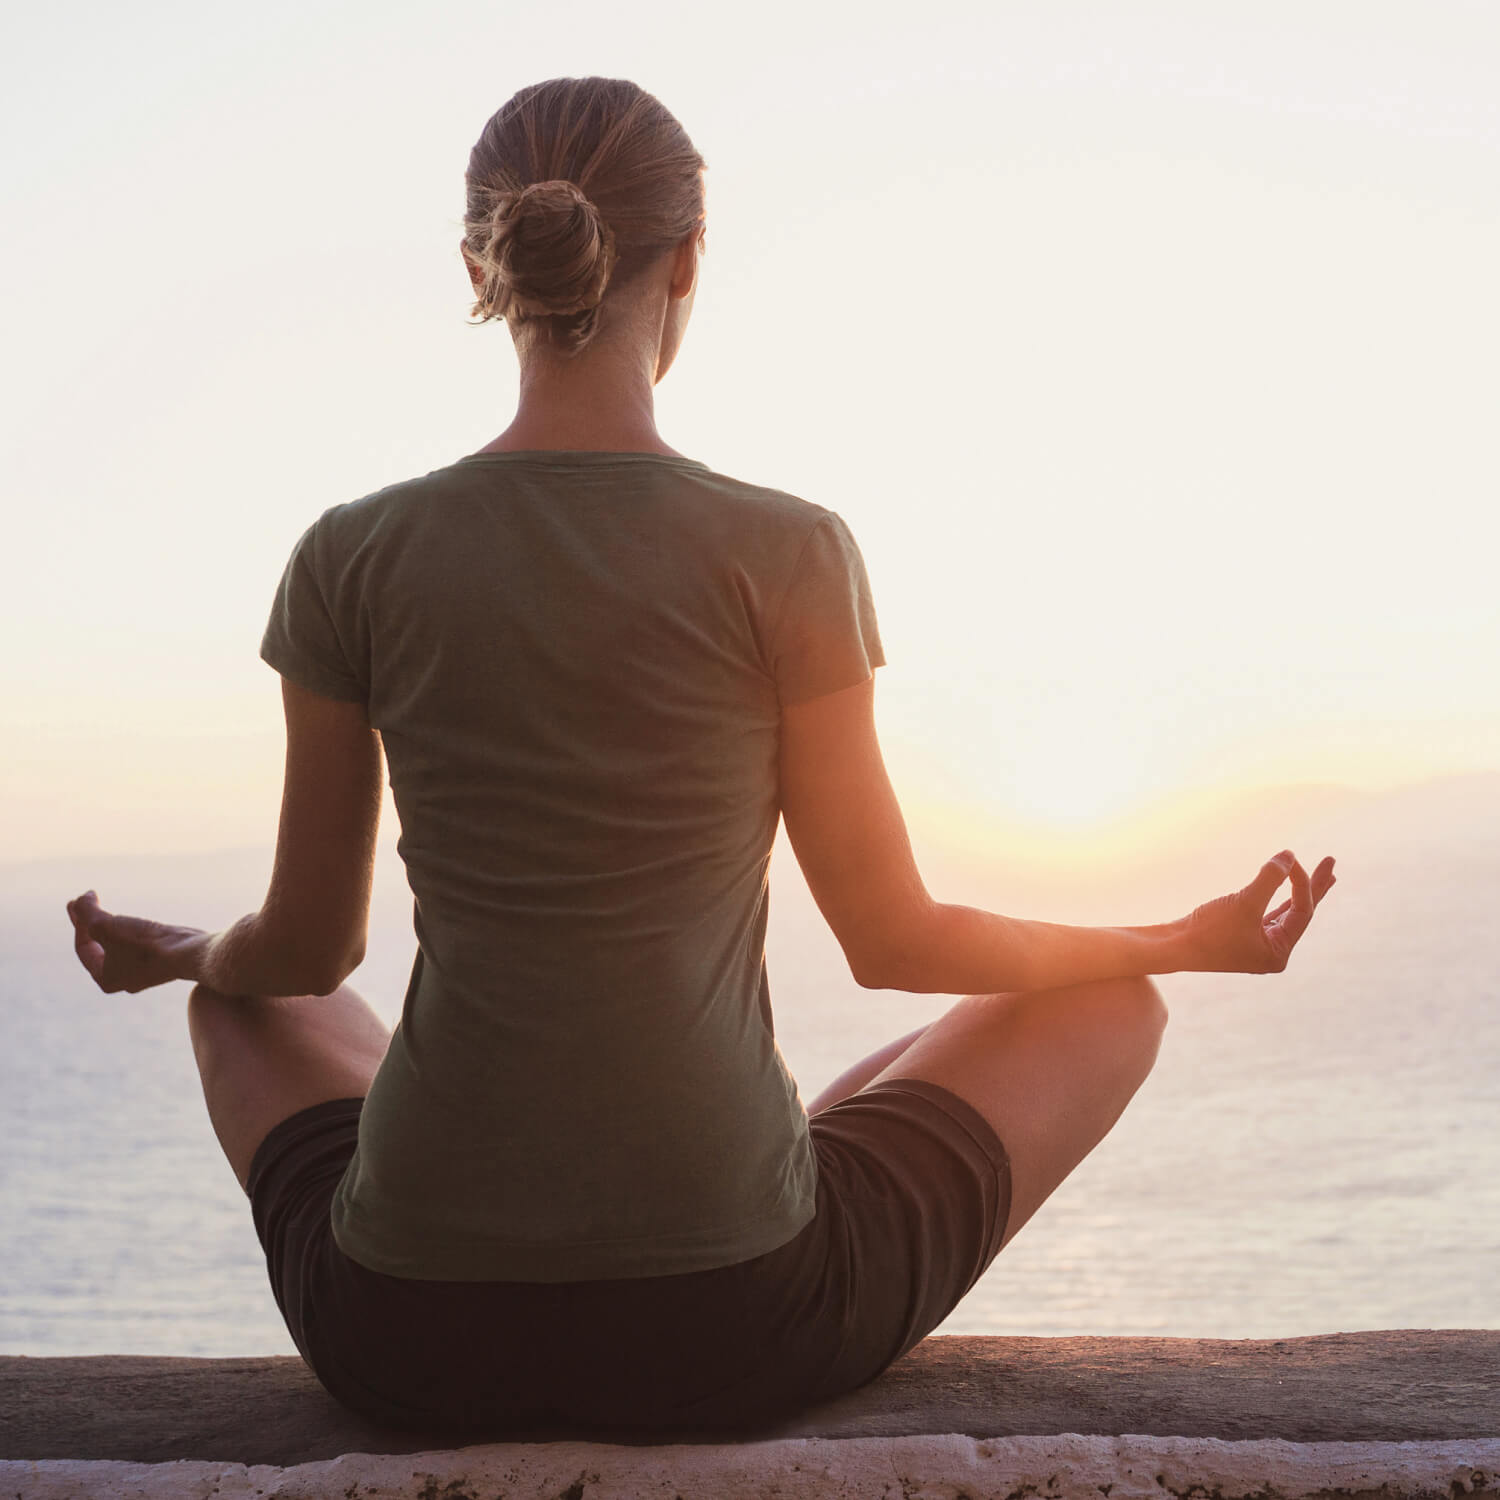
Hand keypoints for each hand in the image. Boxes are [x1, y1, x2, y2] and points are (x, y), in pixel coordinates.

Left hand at [66, 891, 208, 993]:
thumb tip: (78, 900)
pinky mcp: (161, 961)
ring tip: (105, 911)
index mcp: (105, 979)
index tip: (81, 899)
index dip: (79, 921)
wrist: (188, 952)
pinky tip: (135, 921)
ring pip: (119, 945)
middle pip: (99, 947)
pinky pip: (137, 944)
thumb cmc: (144, 944)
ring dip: (110, 926)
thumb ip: (86, 912)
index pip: (84, 947)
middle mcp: (123, 979)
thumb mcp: (104, 925)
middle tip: (82, 902)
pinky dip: (130, 930)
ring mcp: (144, 971)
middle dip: (89, 924)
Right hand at [1182, 851, 1336, 973]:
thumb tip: (1289, 855)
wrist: (1170, 947)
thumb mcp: (1243, 903)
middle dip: (1315, 886)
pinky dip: (1276, 896)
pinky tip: (1286, 887)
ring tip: (1319, 875)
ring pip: (1285, 911)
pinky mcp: (1239, 934)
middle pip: (1300, 913)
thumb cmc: (1207, 931)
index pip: (1301, 913)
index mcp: (1278, 954)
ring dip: (1299, 890)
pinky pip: (1267, 912)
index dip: (1301, 883)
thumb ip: (1269, 879)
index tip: (1290, 859)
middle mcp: (1271, 952)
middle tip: (1331, 862)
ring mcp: (1256, 944)